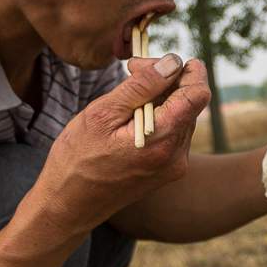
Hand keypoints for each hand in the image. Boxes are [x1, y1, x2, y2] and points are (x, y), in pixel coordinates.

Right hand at [22, 54, 212, 245]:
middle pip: (190, 103)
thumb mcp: (103, 115)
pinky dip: (158, 117)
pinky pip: (172, 133)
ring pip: (182, 116)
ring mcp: (174, 167)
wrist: (67, 206)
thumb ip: (141, 87)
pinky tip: (130, 118)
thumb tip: (173, 62)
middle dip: (167, 80)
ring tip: (126, 97)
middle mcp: (176, 156)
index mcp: (163, 141)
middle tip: (132, 70)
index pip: (198, 94)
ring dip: (161, 98)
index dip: (187, 70)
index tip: (163, 60)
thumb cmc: (76, 159)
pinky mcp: (167, 171)